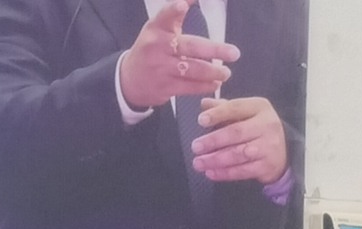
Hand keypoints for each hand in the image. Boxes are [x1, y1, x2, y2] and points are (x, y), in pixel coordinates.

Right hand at [118, 0, 236, 111]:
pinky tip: (215, 83)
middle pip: (190, 47)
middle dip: (214, 50)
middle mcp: (156, 47)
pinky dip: (204, 86)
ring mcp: (159, 68)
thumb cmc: (151, 49)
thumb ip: (175, 14)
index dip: (174, 10)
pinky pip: (188, 87)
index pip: (165, 16)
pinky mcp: (163, 87)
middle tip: (234, 53)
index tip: (183, 5)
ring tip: (225, 72)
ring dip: (212, 72)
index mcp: (156, 29)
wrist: (128, 81)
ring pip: (192, 69)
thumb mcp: (158, 28)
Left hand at [191, 97, 288, 184]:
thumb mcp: (244, 113)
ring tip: (198, 162)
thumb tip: (204, 102)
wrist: (283, 150)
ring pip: (239, 153)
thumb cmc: (255, 128)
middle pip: (237, 132)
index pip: (236, 107)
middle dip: (213, 140)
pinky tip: (210, 173)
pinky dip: (225, 173)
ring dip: (215, 159)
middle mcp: (267, 125)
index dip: (218, 113)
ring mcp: (269, 146)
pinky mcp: (267, 165)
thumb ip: (223, 108)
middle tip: (195, 147)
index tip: (201, 120)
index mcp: (259, 107)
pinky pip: (243, 170)